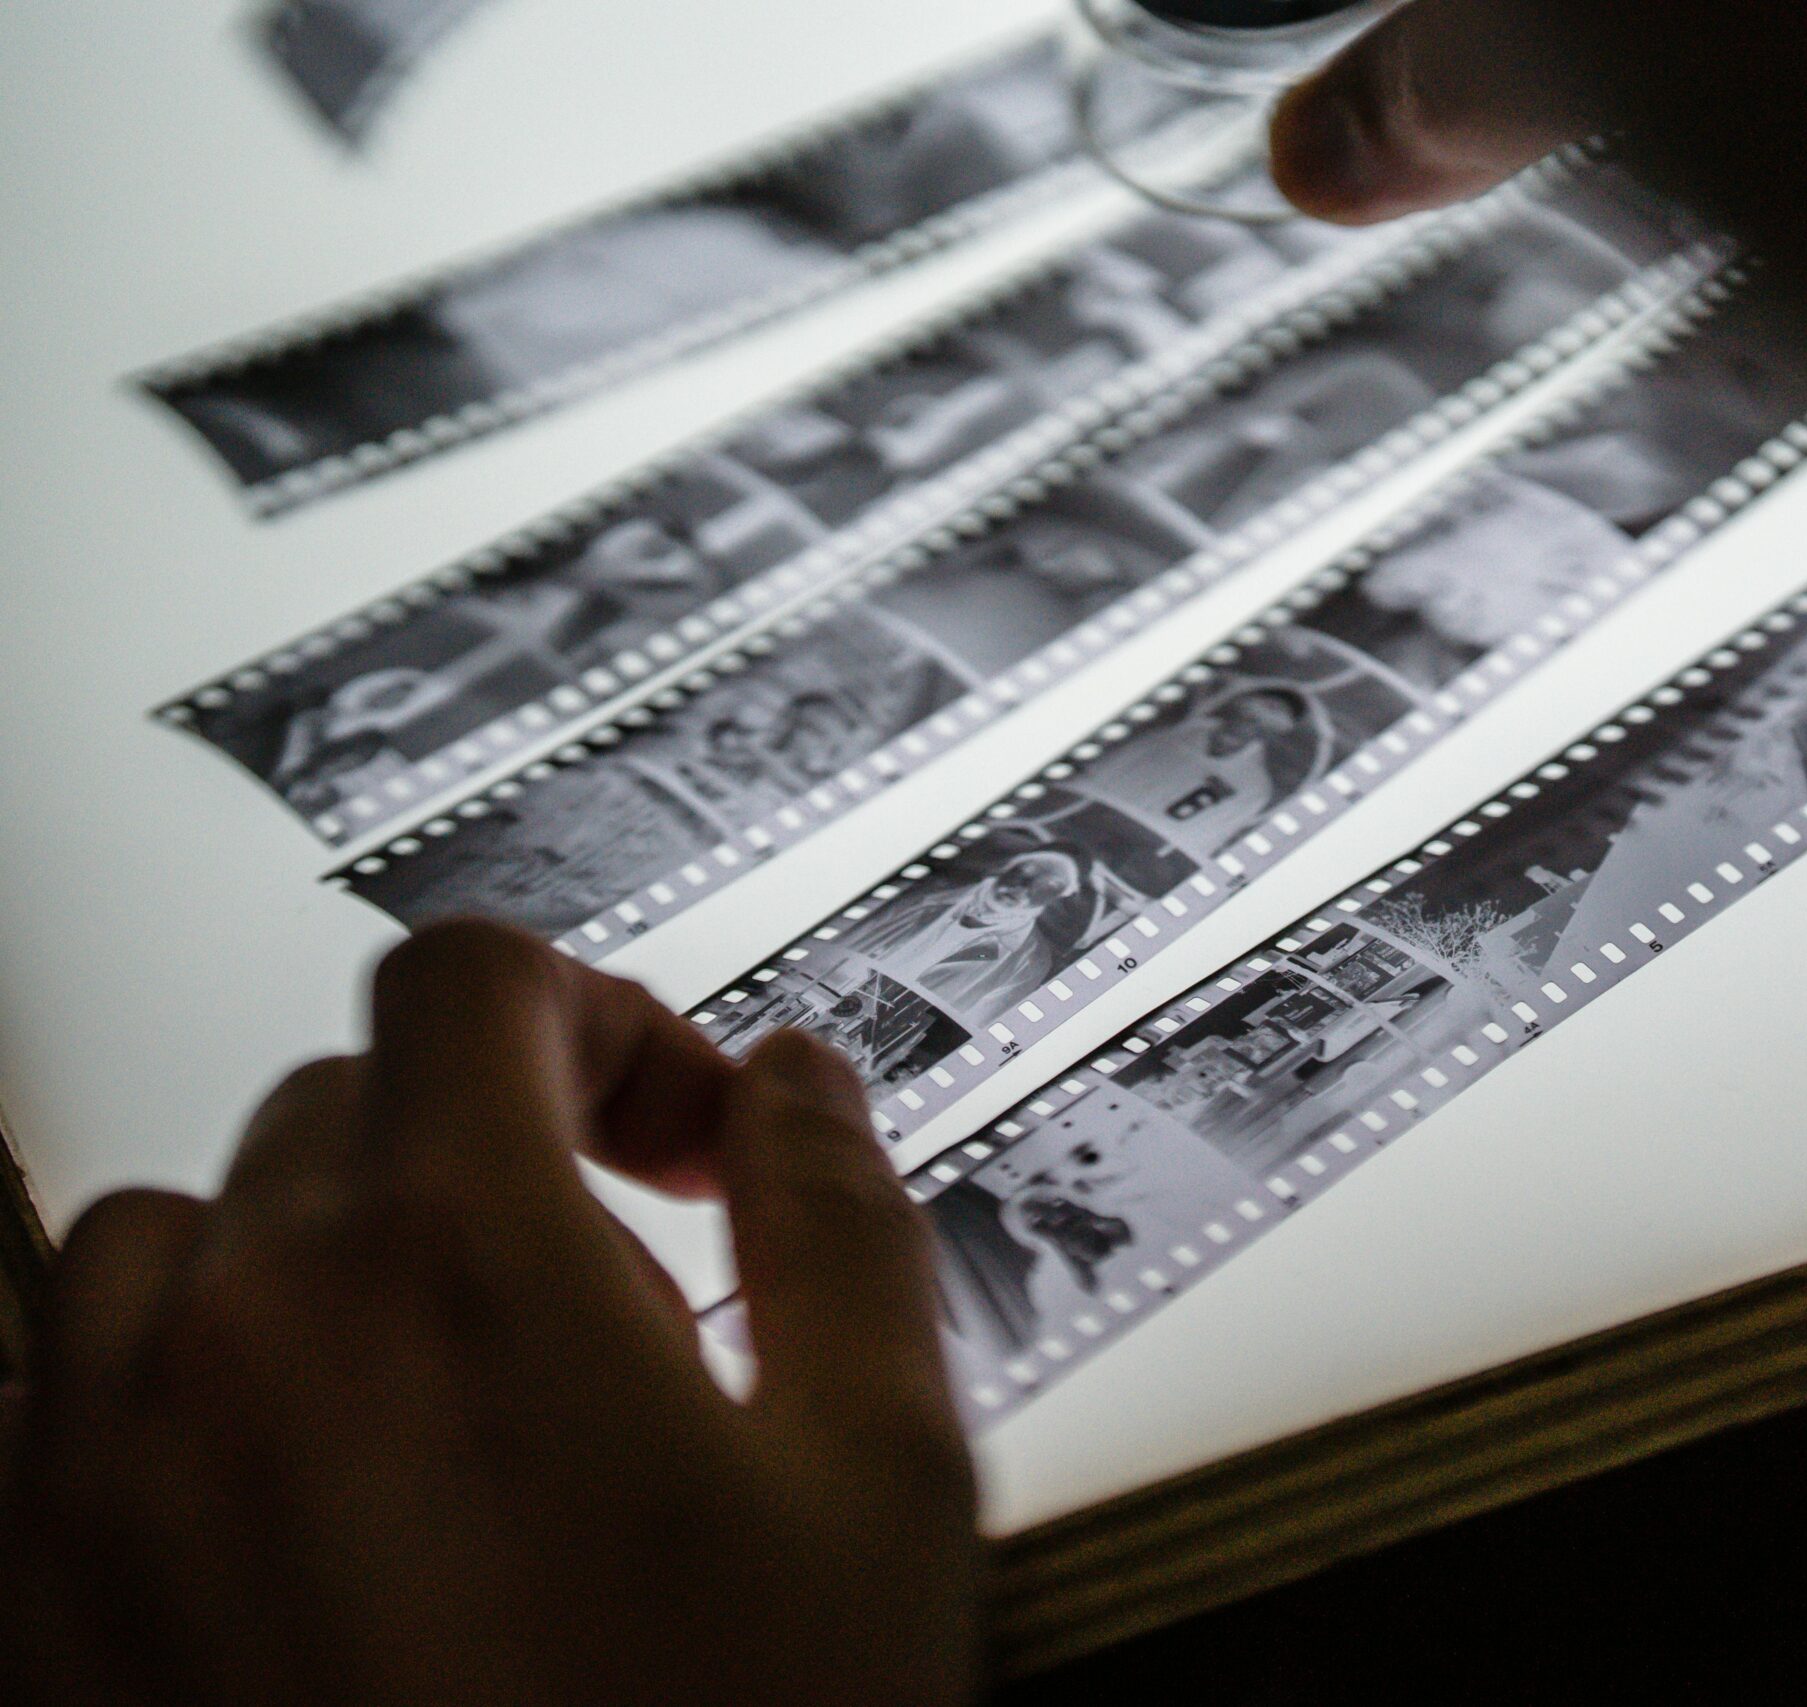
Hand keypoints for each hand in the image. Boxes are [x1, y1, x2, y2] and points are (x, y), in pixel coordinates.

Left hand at [0, 920, 978, 1706]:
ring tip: (445, 1421)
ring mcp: (97, 1477)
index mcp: (455, 1261)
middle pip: (344, 1105)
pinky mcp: (28, 1609)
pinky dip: (176, 1405)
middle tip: (614, 1327)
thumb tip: (793, 1080)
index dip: (604, 1021)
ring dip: (318, 1273)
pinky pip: (60, 1404)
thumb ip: (840, 1222)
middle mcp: (240, 1336)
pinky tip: (305, 1528)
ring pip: (181, 1242)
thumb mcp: (878, 1482)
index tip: (677, 1140)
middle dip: (497, 1167)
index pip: (472, 982)